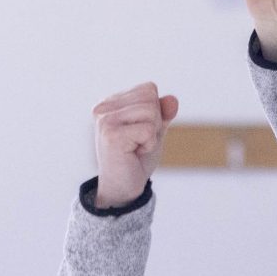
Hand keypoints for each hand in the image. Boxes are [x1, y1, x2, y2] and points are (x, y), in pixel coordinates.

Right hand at [92, 84, 179, 208]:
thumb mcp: (155, 131)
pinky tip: (134, 153)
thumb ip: (163, 113)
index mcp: (111, 102)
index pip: (148, 89)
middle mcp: (104, 107)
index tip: (141, 131)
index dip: (155, 113)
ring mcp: (105, 119)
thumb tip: (173, 99)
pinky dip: (149, 144)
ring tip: (136, 146)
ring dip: (151, 134)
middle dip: (154, 123)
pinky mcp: (111, 134)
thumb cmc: (137, 158)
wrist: (123, 186)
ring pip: (150, 112)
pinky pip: (147, 130)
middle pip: (150, 98)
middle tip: (139, 141)